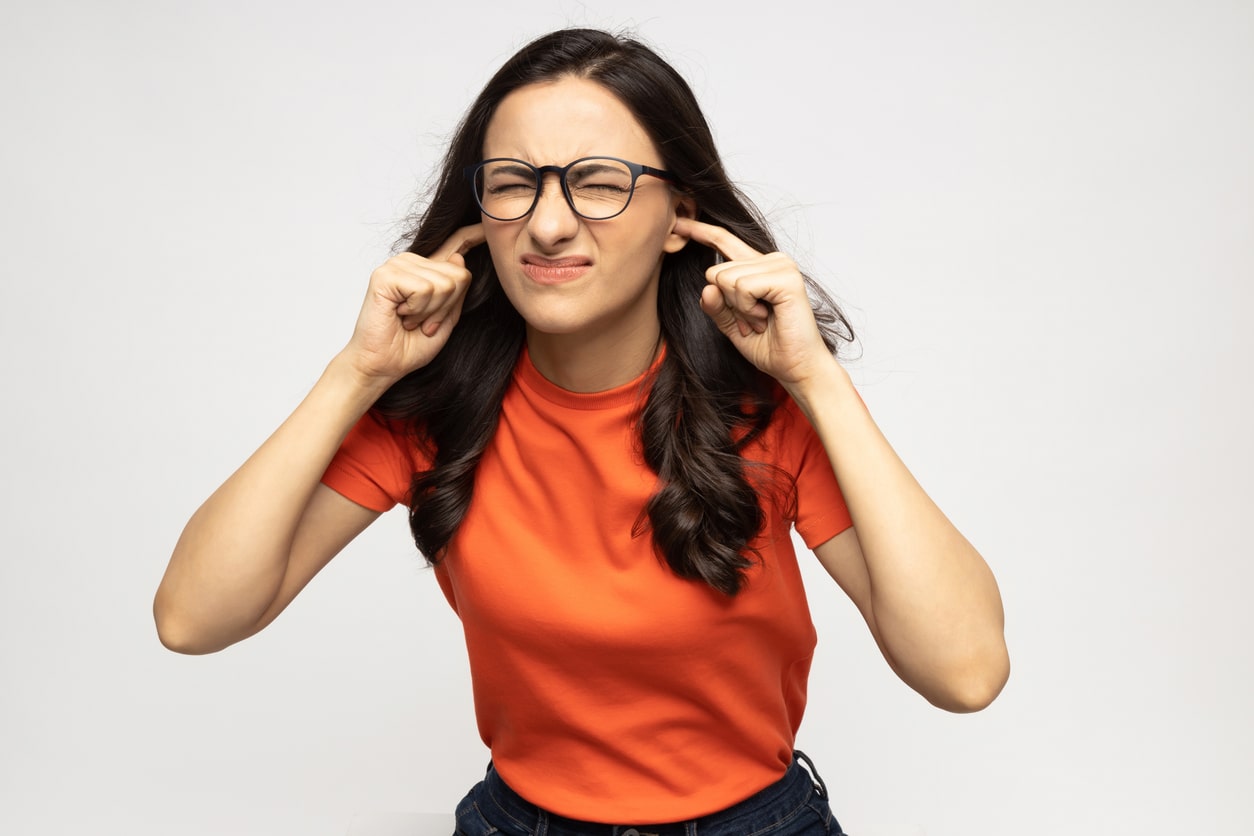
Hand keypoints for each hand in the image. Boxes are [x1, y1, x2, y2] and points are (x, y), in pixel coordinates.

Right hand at [342, 224, 485, 385]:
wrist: (383, 366)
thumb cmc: (410, 346)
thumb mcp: (447, 319)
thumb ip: (456, 291)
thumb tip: (459, 257)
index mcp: (427, 270)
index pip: (456, 244)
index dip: (474, 234)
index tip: (488, 224)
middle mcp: (411, 262)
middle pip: (460, 274)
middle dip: (447, 307)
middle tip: (423, 322)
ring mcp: (397, 265)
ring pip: (445, 283)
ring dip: (431, 312)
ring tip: (410, 320)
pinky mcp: (386, 275)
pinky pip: (426, 289)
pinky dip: (418, 310)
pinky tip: (400, 315)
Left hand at [675, 218, 832, 389]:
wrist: (797, 368)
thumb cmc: (770, 347)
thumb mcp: (731, 326)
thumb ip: (716, 306)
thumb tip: (707, 287)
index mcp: (758, 268)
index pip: (724, 242)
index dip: (700, 232)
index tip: (679, 224)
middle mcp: (771, 260)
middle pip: (715, 270)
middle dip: (727, 304)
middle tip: (753, 321)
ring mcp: (781, 266)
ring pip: (726, 278)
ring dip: (739, 309)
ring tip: (761, 321)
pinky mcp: (786, 278)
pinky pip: (742, 287)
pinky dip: (747, 309)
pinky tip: (766, 318)